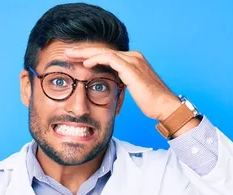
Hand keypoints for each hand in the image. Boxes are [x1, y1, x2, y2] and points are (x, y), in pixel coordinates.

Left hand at [64, 47, 181, 120]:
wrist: (165, 106)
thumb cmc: (152, 102)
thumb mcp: (134, 90)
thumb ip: (123, 83)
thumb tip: (112, 87)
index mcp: (133, 61)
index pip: (106, 54)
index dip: (89, 56)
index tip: (75, 60)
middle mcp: (133, 57)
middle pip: (103, 50)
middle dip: (83, 51)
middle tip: (67, 53)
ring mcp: (133, 60)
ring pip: (103, 52)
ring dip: (85, 53)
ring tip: (70, 56)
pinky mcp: (131, 67)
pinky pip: (109, 59)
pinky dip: (96, 60)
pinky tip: (85, 64)